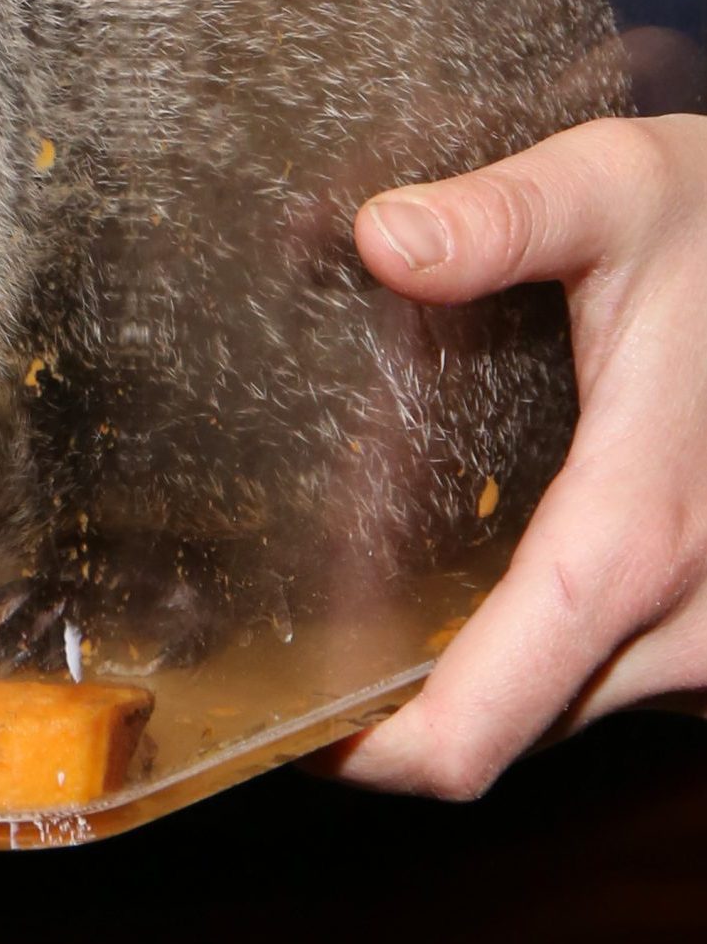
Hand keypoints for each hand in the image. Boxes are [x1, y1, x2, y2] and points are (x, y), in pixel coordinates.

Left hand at [325, 112, 706, 795]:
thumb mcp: (618, 189)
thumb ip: (503, 216)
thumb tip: (383, 236)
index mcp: (634, 544)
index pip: (471, 733)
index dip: (364, 754)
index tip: (277, 720)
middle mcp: (689, 625)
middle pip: (499, 734)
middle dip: (394, 708)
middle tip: (291, 639)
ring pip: (554, 710)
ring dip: (466, 675)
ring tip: (361, 600)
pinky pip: (603, 676)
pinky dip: (531, 650)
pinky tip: (465, 575)